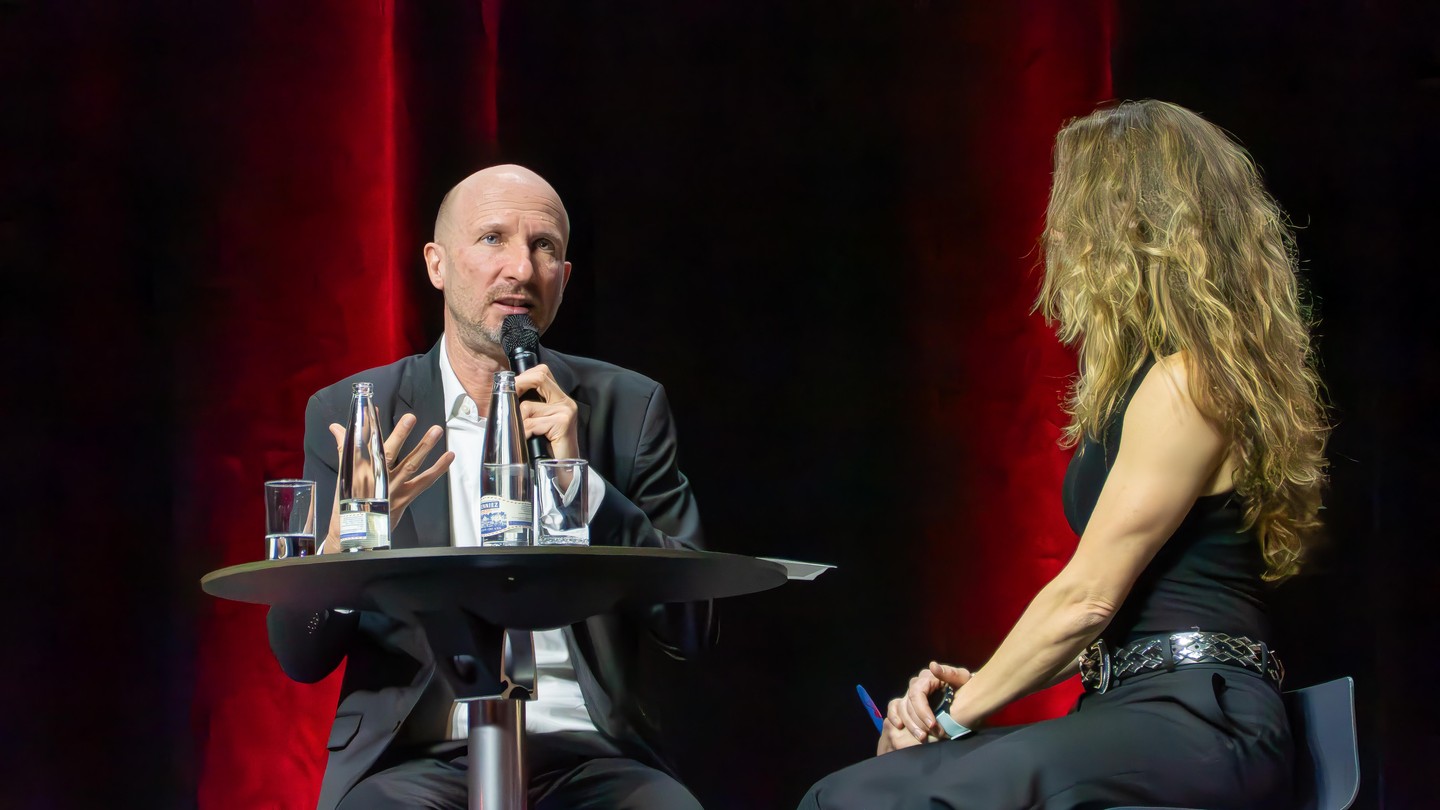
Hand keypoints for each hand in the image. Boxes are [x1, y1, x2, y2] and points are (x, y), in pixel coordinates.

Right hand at [320, 413, 453, 551]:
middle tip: (410, 418)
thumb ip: (344, 448)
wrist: (354, 532)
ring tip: (436, 431)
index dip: (369, 425)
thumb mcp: (343, 474)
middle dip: (400, 434)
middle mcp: (377, 478)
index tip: (374, 408)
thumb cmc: (348, 502)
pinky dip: (438, 469)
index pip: (365, 443)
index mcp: (360, 470)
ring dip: (424, 447)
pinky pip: (425, 482)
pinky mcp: (405, 497)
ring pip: (410, 464)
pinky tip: (448, 457)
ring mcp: (393, 488)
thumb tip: (337, 427)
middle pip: (389, 452)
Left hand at [514, 363, 579, 459]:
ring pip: (527, 406)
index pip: (542, 373)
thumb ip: (530, 408)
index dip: (523, 376)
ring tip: (524, 434)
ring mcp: (565, 411)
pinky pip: (530, 423)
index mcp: (560, 398)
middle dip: (517, 386)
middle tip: (506, 400)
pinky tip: (528, 440)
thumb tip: (506, 397)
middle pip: (538, 377)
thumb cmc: (549, 449)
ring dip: (518, 422)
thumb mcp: (539, 423)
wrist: (565, 470)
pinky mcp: (562, 422)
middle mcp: (565, 401)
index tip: (509, 387)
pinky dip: (523, 433)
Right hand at [876, 661, 974, 755]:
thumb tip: (932, 666)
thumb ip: (950, 673)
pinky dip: (894, 716)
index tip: (932, 725)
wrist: (969, 696)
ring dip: (909, 725)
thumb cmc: (967, 687)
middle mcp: (916, 684)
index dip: (922, 710)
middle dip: (916, 722)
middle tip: (927, 736)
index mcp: (928, 677)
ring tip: (921, 738)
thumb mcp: (963, 679)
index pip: (917, 693)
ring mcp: (910, 694)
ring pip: (901, 708)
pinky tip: (900, 726)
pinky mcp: (907, 703)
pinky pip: (894, 707)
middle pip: (908, 704)